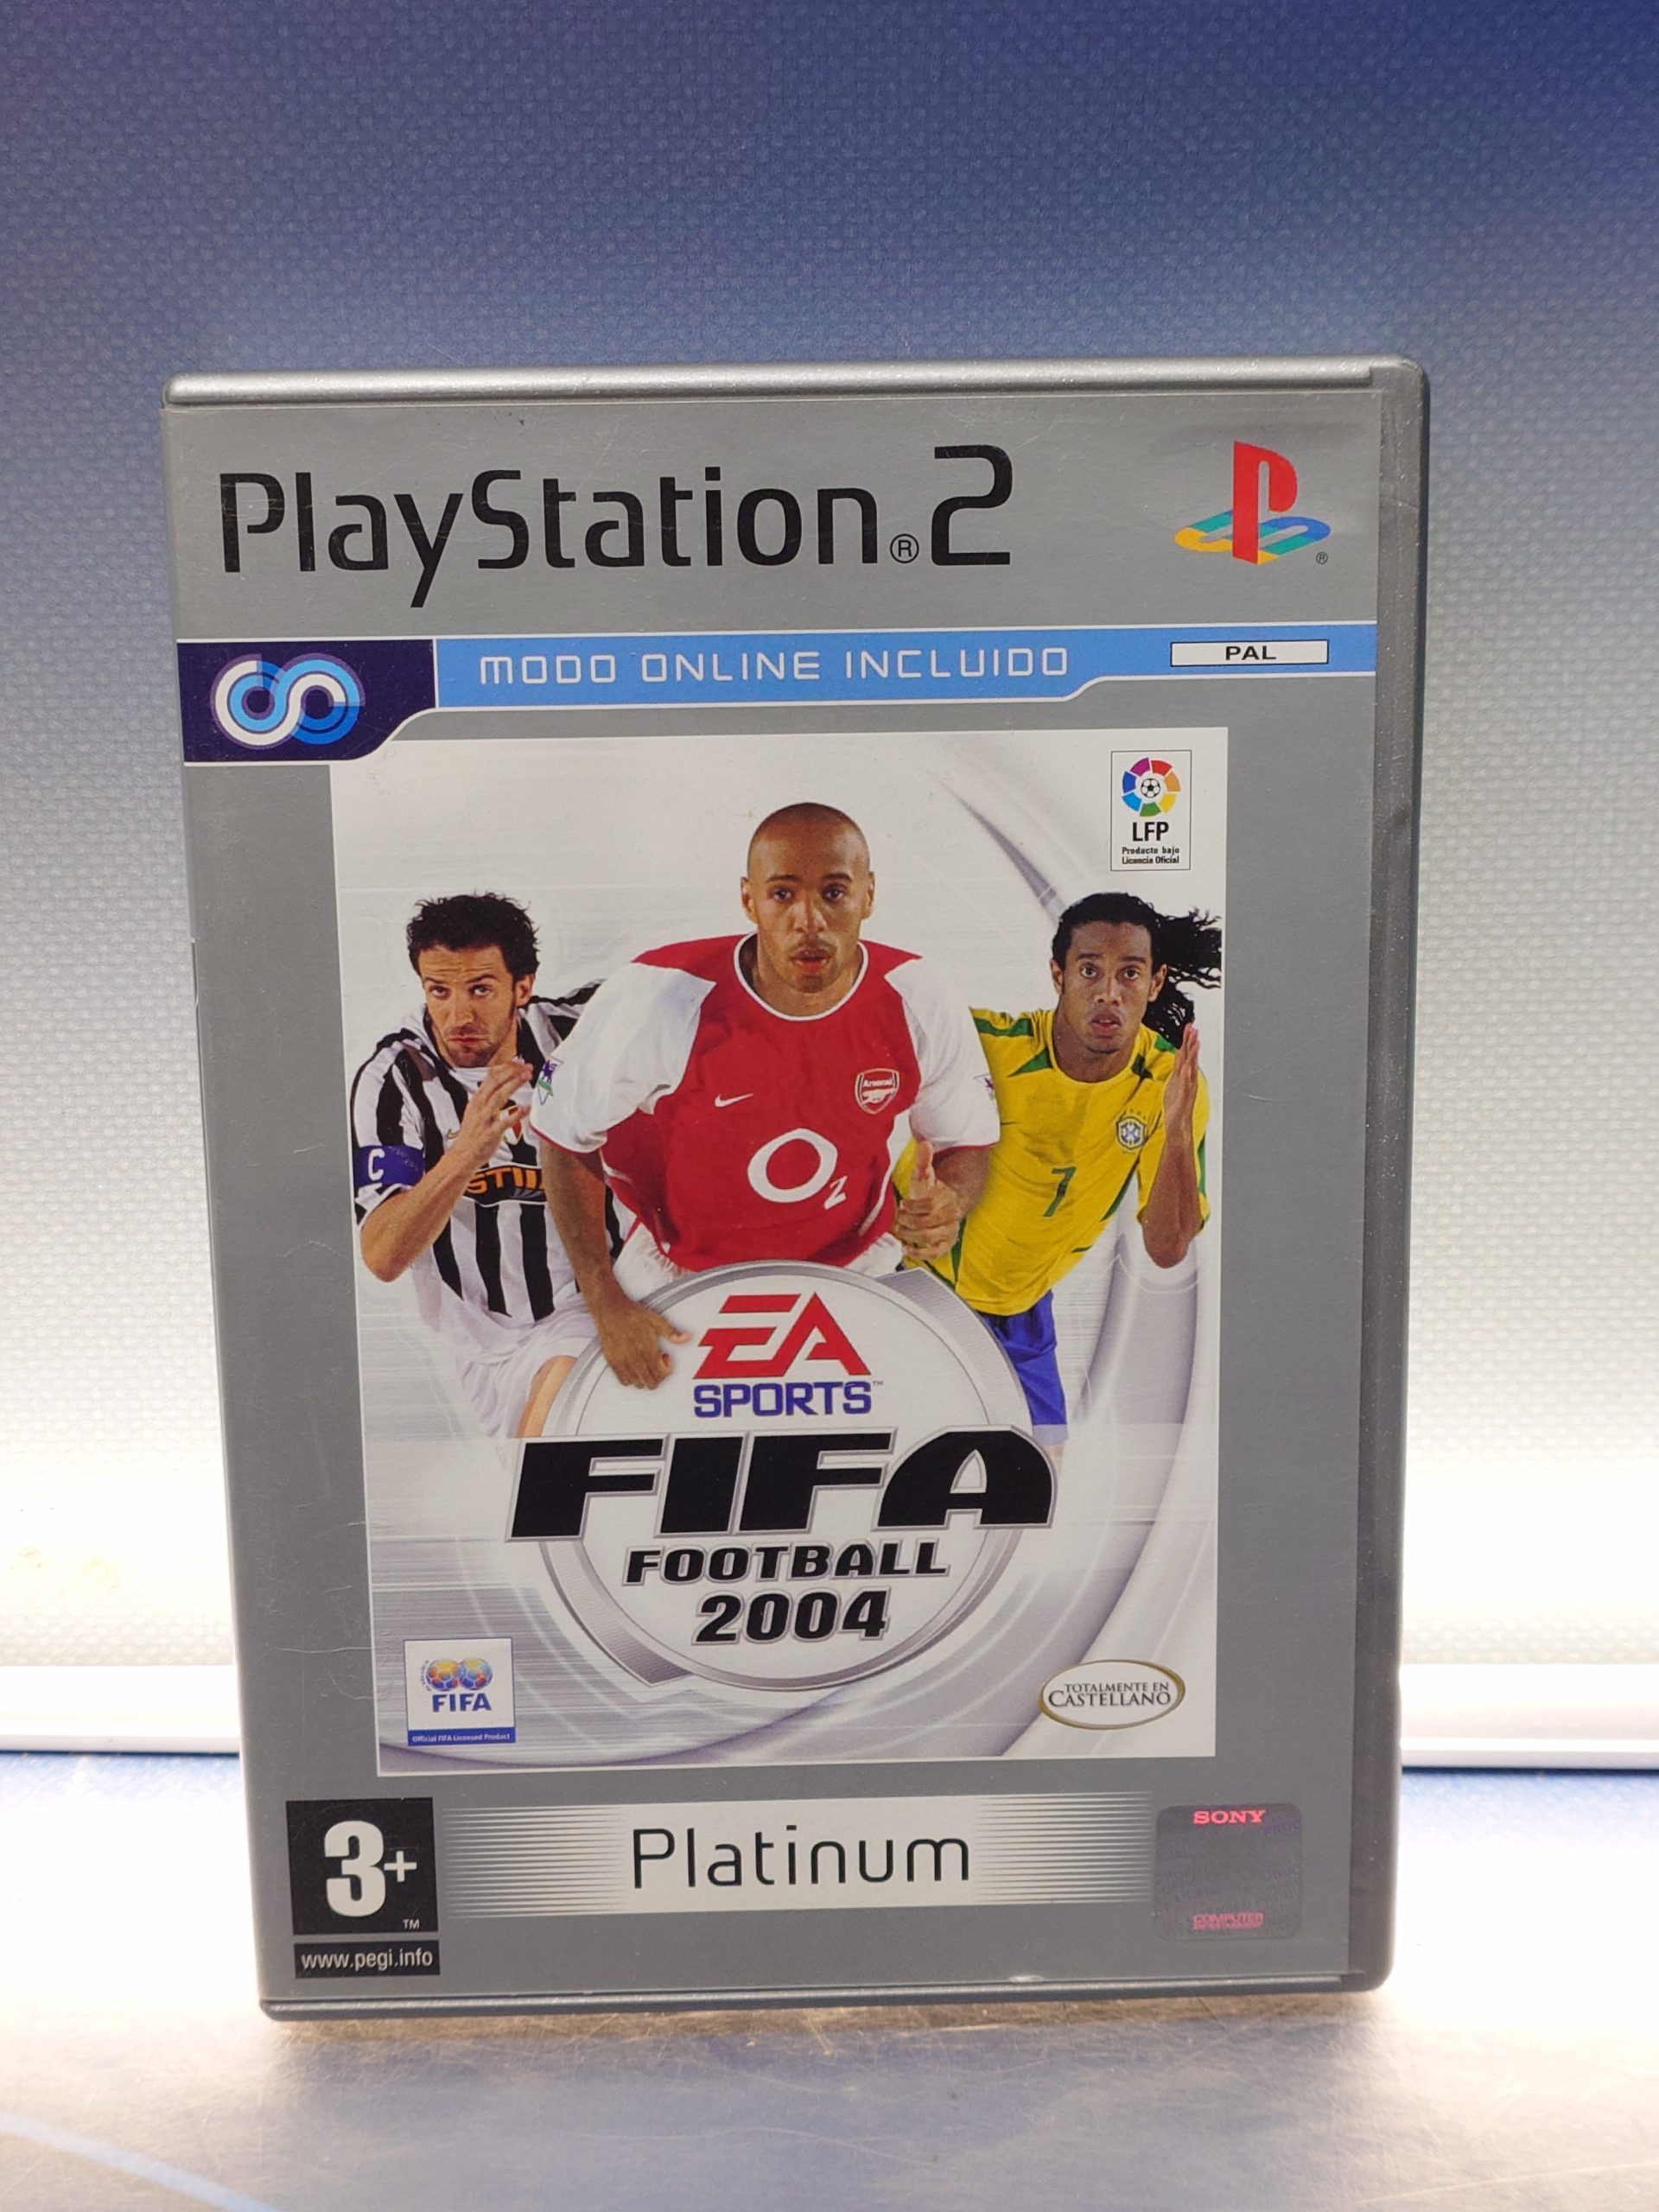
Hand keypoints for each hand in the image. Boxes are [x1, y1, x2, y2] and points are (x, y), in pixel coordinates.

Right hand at [450, 1059, 530, 1172]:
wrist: (462, 1155)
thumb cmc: (472, 1134)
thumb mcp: (474, 1110)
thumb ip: (486, 1096)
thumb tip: (496, 1082)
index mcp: (476, 1100)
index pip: (491, 1077)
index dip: (506, 1068)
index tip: (518, 1063)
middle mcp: (480, 1107)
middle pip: (495, 1083)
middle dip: (512, 1072)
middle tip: (526, 1067)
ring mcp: (485, 1119)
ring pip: (499, 1096)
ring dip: (513, 1084)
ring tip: (526, 1077)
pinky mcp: (492, 1133)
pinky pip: (505, 1121)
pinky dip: (517, 1113)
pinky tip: (527, 1108)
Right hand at [593, 1294, 691, 1389]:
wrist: (610, 1309)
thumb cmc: (630, 1314)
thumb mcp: (656, 1320)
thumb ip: (672, 1333)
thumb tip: (684, 1338)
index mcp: (647, 1350)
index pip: (660, 1374)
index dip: (666, 1369)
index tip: (664, 1358)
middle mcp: (633, 1359)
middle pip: (649, 1383)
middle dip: (657, 1376)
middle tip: (656, 1362)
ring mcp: (621, 1362)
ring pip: (637, 1383)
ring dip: (644, 1378)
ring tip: (645, 1364)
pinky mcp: (612, 1362)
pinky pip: (623, 1381)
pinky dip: (630, 1379)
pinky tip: (633, 1368)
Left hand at [894, 1140, 962, 1262]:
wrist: (947, 1205)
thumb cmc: (931, 1191)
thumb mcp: (926, 1176)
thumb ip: (924, 1161)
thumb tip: (925, 1143)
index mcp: (946, 1199)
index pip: (930, 1205)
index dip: (913, 1206)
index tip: (903, 1204)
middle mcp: (949, 1217)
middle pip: (929, 1224)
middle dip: (910, 1222)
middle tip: (900, 1219)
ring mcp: (948, 1232)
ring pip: (931, 1239)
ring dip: (912, 1236)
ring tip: (901, 1231)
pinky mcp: (944, 1244)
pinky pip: (935, 1253)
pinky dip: (920, 1254)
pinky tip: (907, 1249)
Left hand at [1162, 1026, 1200, 1137]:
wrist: (1179, 1126)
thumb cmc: (1177, 1107)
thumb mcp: (1174, 1084)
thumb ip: (1177, 1071)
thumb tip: (1177, 1059)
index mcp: (1185, 1077)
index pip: (1187, 1055)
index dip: (1188, 1041)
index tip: (1189, 1027)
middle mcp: (1188, 1081)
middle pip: (1191, 1058)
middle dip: (1192, 1043)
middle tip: (1194, 1028)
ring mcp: (1187, 1089)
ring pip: (1191, 1068)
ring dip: (1193, 1056)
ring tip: (1195, 1043)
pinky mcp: (1184, 1098)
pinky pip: (1186, 1085)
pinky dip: (1188, 1076)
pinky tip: (1188, 1067)